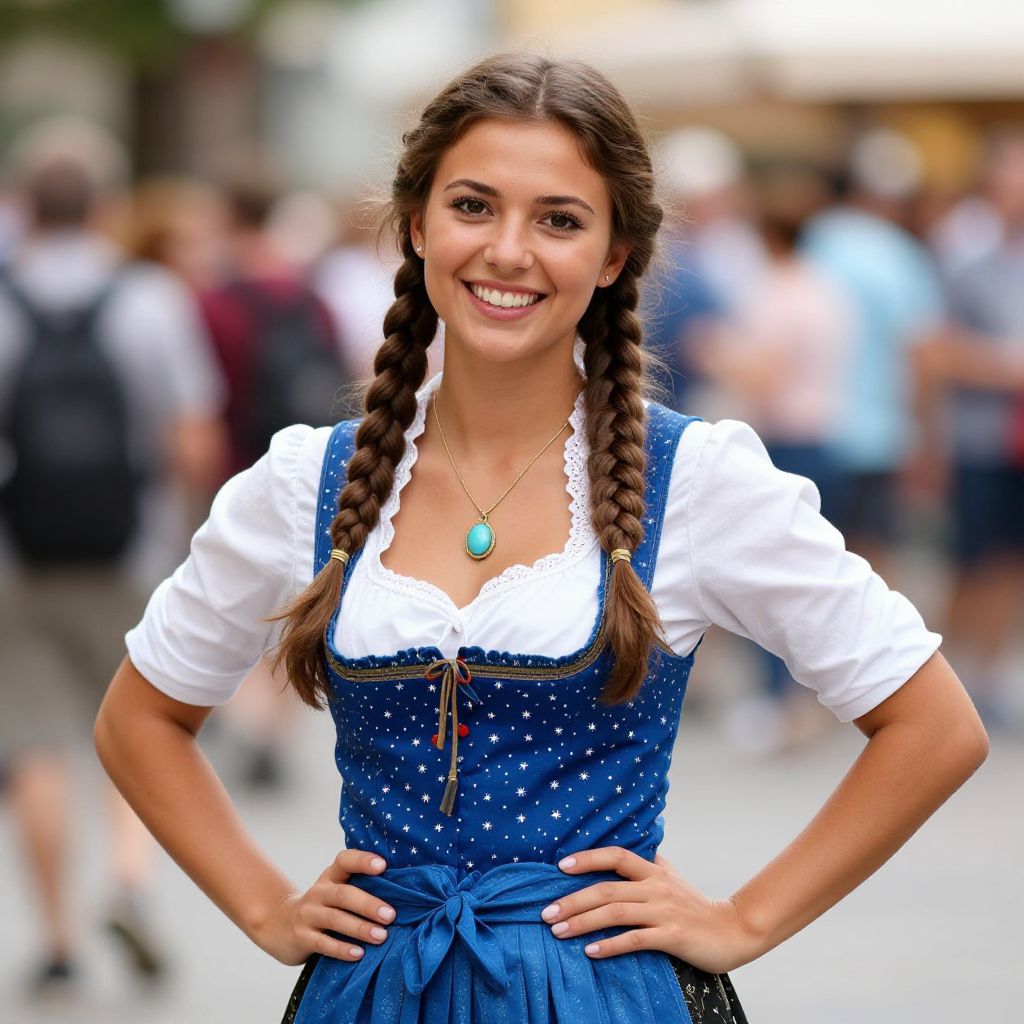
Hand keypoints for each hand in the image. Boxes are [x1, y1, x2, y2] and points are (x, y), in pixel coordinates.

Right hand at [252, 849, 395, 965]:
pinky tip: (359, 954)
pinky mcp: (301, 936)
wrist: (280, 924)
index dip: (363, 861)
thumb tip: (402, 894)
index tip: (383, 866)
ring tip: (381, 936)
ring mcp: (307, 914)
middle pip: (344, 894)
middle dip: (368, 904)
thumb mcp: (335, 890)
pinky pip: (323, 943)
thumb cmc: (323, 906)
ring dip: (360, 928)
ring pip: (335, 919)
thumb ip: (359, 887)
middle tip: (391, 915)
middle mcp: (318, 892)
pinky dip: (342, 949)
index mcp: (331, 876)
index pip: (345, 861)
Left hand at [540, 846, 757, 973]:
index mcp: (654, 870)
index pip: (616, 856)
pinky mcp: (672, 935)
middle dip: (572, 900)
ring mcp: (663, 911)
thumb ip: (653, 863)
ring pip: (615, 912)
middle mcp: (656, 887)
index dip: (587, 858)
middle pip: (606, 888)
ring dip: (582, 922)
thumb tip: (637, 846)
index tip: (560, 866)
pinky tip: (590, 951)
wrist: (733, 931)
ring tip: (558, 931)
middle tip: (546, 912)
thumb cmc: (698, 906)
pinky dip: (609, 945)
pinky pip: (634, 939)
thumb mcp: (674, 877)